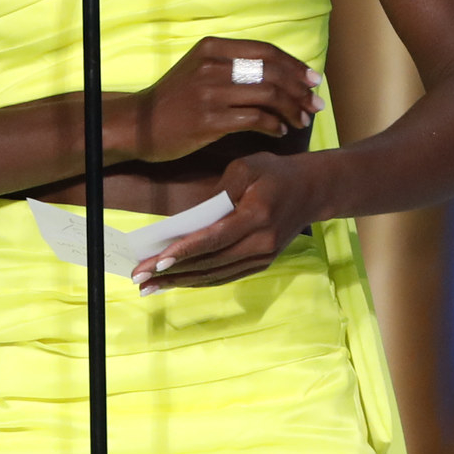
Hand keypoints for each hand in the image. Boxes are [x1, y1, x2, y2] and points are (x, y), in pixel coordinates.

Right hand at [126, 37, 320, 164]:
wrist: (139, 124)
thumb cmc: (174, 99)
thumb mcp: (199, 68)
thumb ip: (233, 65)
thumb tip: (279, 74)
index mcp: (213, 48)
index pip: (266, 51)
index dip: (295, 66)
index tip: (313, 80)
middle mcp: (212, 65)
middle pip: (272, 72)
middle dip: (300, 89)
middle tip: (315, 104)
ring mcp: (210, 92)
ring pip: (267, 95)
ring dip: (292, 109)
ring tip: (301, 120)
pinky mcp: (208, 120)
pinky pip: (254, 119)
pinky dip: (273, 125)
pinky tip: (279, 131)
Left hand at [131, 152, 326, 290]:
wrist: (313, 190)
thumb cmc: (274, 173)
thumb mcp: (247, 167)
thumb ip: (219, 192)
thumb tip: (190, 219)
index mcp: (257, 215)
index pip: (215, 237)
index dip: (185, 250)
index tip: (158, 260)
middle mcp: (261, 242)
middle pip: (210, 262)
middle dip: (171, 271)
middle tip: (139, 278)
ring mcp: (263, 256)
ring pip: (215, 274)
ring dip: (180, 281)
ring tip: (149, 286)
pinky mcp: (262, 263)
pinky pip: (225, 276)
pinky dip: (199, 280)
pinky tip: (176, 281)